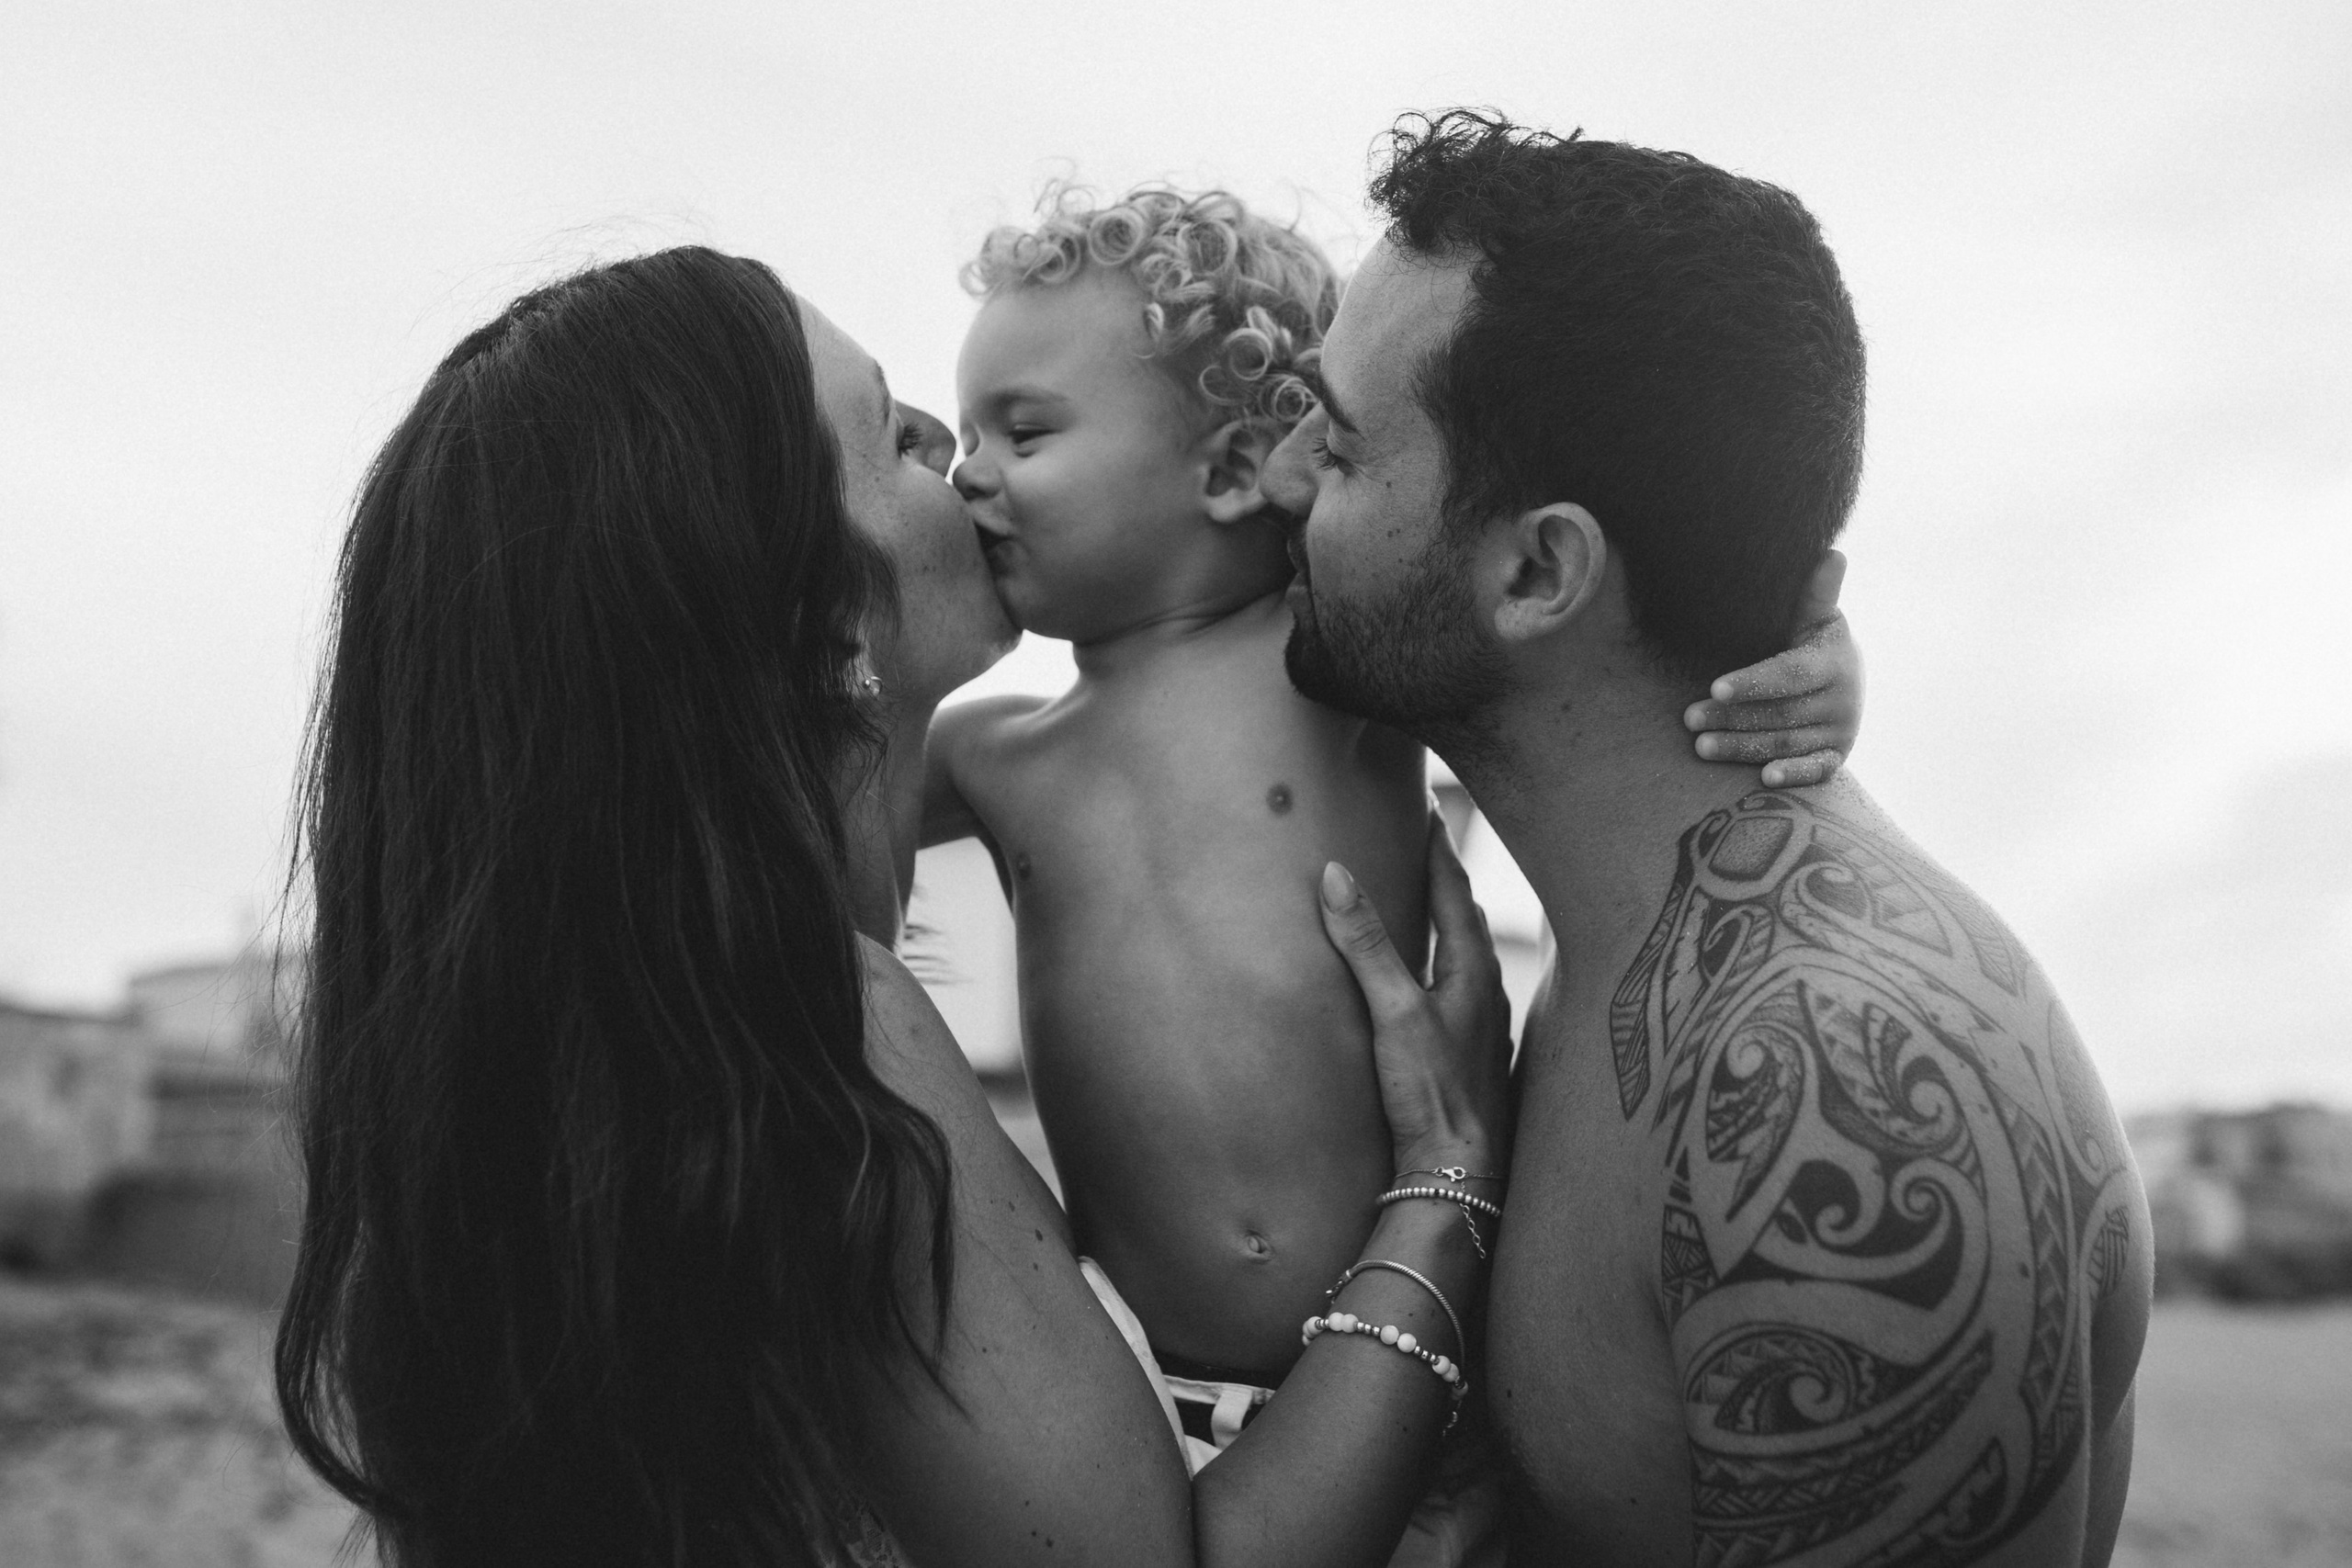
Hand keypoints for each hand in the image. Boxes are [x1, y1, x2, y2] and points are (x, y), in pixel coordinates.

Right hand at [1317, 816, 1512, 1176]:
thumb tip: (1334, 875)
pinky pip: (1455, 992)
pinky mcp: (1468, 1058)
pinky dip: (1437, 967)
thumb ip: (1366, 946)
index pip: (1454, 891)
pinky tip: (1424, 985)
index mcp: (1474, 972)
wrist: (1461, 1178)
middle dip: (1442, 878)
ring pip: (1462, 957)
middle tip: (1422, 841)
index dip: (1436, 847)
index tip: (1424, 806)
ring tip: (1420, 902)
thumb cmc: (1435, 1096)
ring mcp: (1480, 1028)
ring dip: (1441, 924)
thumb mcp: (1394, 1013)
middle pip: (1464, 919)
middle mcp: (1486, 994)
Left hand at [1683, 549, 1863, 787]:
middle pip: (1779, 713)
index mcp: (1832, 662)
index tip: (1715, 686)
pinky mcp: (1837, 759)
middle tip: (1688, 718)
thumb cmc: (1813, 644)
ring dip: (1741, 747)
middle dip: (1732, 717)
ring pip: (1784, 744)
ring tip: (1699, 745)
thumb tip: (1832, 552)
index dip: (1753, 682)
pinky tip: (1762, 780)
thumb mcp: (1817, 618)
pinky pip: (1814, 772)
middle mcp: (1842, 700)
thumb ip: (1817, 592)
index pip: (1789, 674)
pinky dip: (1792, 776)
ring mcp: (1840, 733)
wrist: (1844, 686)